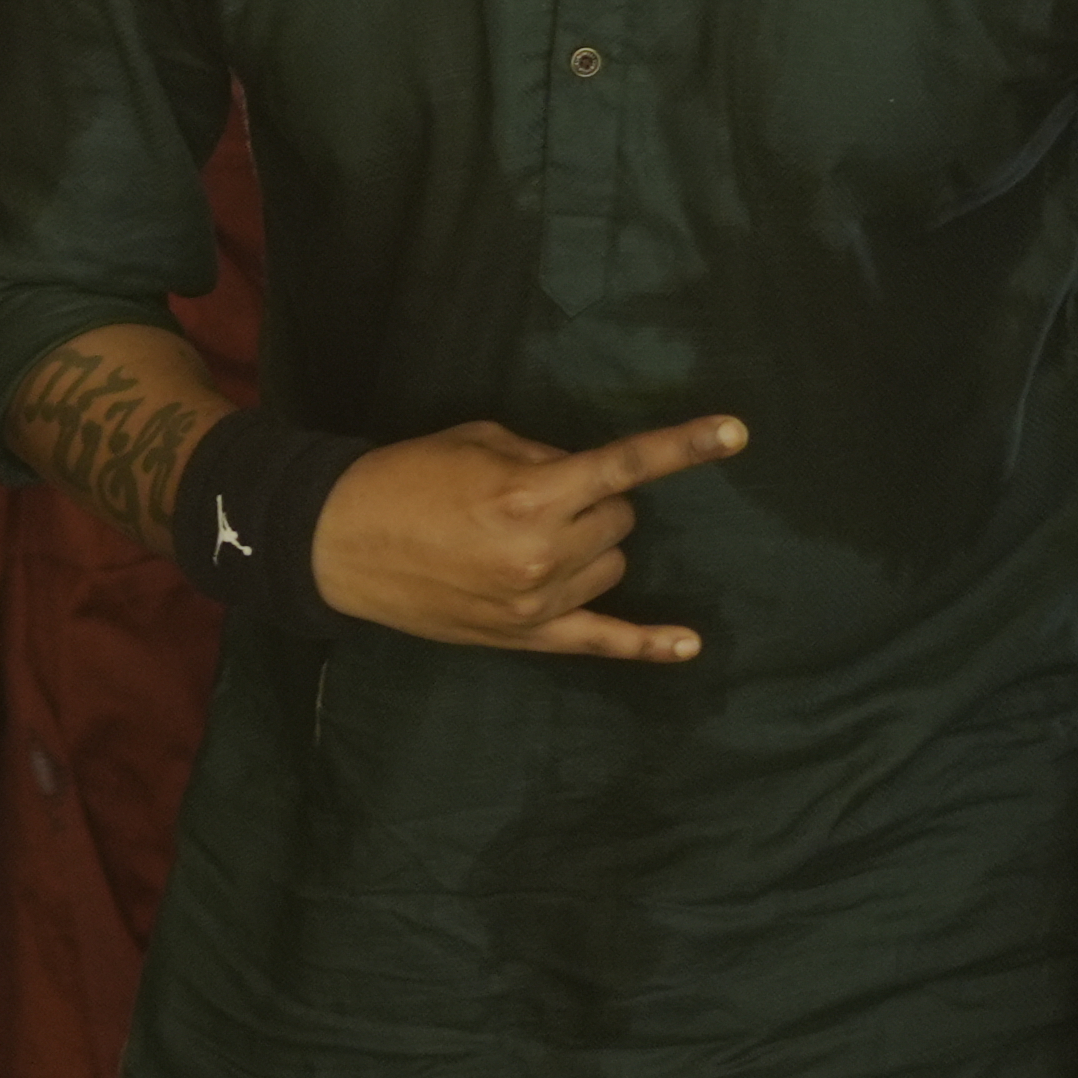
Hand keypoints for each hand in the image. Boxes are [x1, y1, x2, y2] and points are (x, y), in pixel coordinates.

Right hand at [309, 415, 740, 660]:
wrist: (340, 543)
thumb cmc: (405, 477)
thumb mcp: (475, 440)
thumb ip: (542, 455)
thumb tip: (586, 477)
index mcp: (530, 493)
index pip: (624, 466)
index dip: (683, 446)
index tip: (736, 433)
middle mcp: (544, 551)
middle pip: (621, 519)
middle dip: (596, 501)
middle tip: (541, 495)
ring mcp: (539, 602)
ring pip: (612, 564)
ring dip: (592, 544)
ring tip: (532, 538)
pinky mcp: (527, 636)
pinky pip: (603, 640)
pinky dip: (648, 644)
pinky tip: (688, 644)